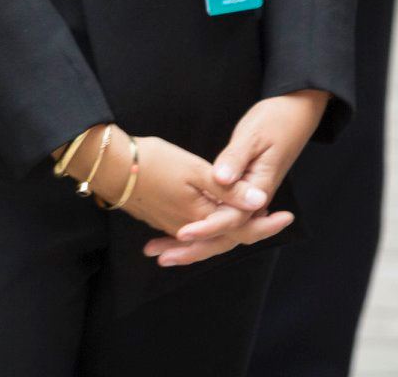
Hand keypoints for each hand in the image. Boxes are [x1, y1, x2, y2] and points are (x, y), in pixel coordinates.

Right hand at [67, 128, 265, 243]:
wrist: (108, 165)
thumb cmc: (151, 161)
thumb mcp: (194, 170)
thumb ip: (228, 188)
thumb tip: (260, 201)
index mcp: (202, 216)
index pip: (242, 227)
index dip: (266, 223)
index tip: (288, 217)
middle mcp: (189, 228)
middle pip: (227, 236)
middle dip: (252, 229)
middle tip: (276, 221)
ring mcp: (172, 225)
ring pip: (209, 235)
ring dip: (231, 230)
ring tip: (252, 221)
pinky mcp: (159, 219)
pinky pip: (190, 231)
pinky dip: (206, 228)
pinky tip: (213, 219)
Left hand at [142, 90, 329, 266]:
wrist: (295, 114)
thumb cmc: (275, 122)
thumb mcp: (253, 137)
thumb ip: (236, 160)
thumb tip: (222, 179)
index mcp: (259, 189)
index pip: (232, 218)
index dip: (206, 228)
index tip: (181, 234)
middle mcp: (254, 201)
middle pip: (225, 235)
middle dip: (194, 249)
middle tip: (162, 257)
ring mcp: (248, 200)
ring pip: (221, 232)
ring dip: (192, 245)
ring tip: (159, 253)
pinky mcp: (241, 194)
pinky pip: (219, 220)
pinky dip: (199, 230)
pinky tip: (173, 234)